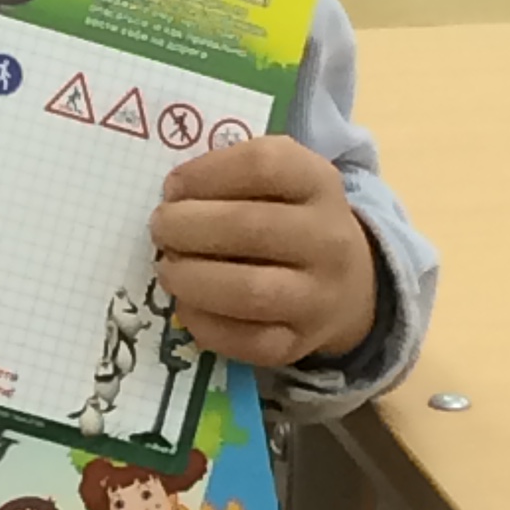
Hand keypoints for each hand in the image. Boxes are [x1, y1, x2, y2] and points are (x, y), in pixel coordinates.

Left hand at [152, 136, 377, 368]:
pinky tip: (187, 305)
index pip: (263, 166)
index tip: (173, 187)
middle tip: (161, 229)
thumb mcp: (282, 183)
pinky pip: (245, 341)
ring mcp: (318, 297)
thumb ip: (232, 176)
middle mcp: (328, 240)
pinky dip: (203, 323)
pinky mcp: (299, 343)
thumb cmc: (292, 222)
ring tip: (168, 269)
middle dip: (188, 227)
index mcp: (319, 184)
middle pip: (250, 228)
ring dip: (192, 279)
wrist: (349, 286)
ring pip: (249, 291)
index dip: (206, 174)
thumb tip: (174, 196)